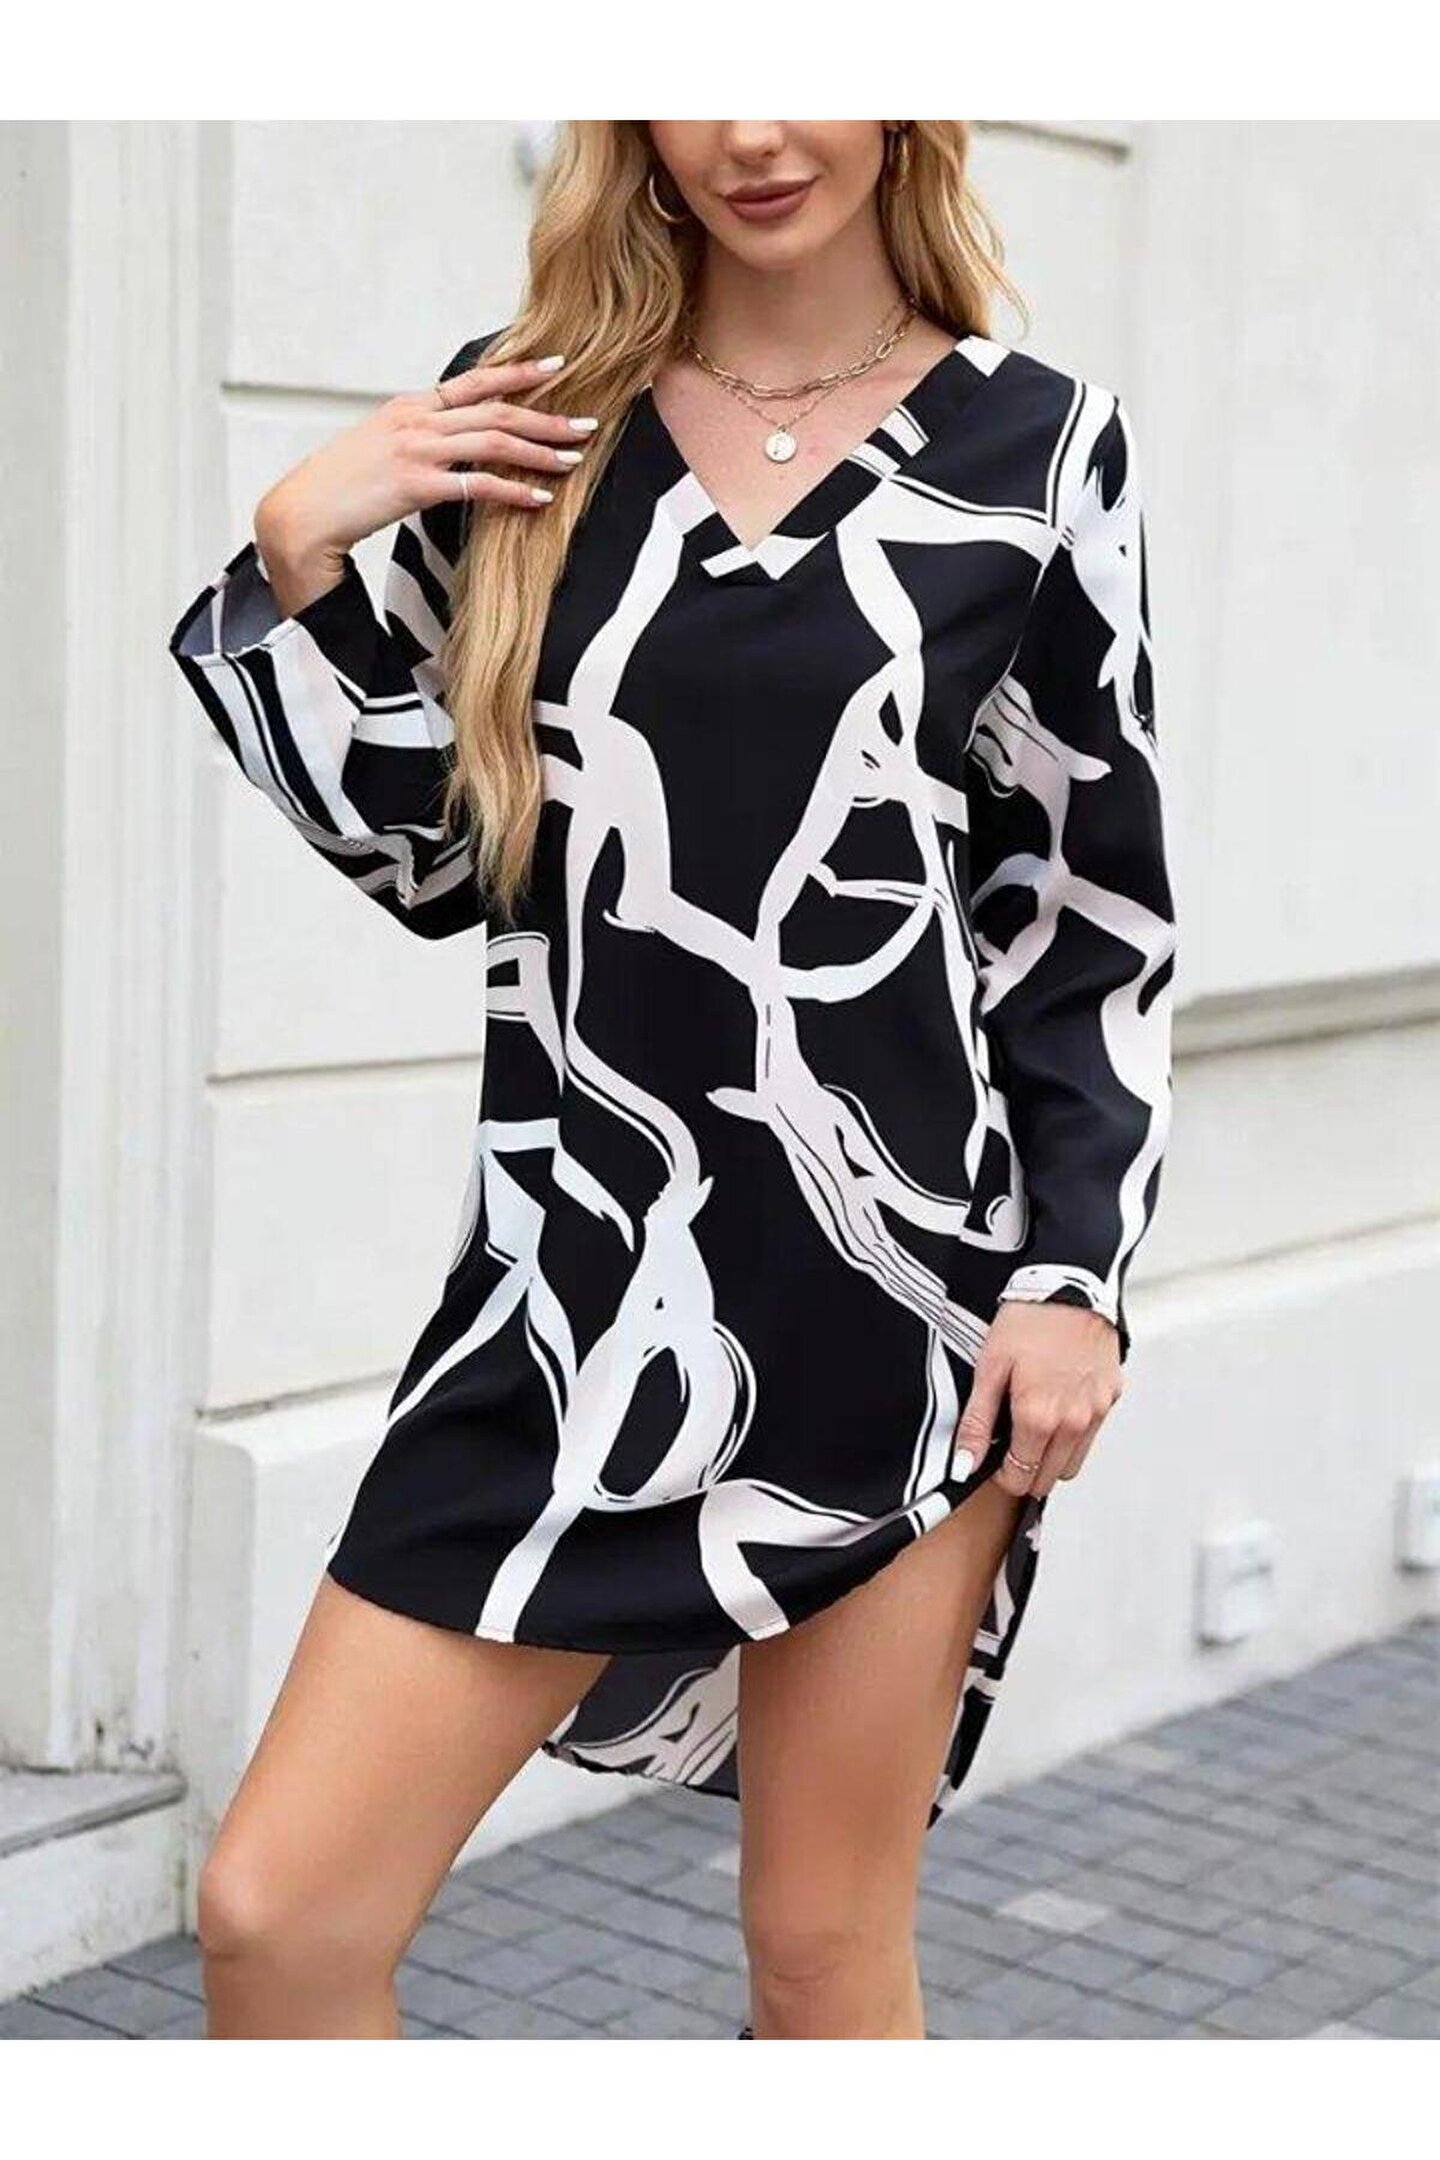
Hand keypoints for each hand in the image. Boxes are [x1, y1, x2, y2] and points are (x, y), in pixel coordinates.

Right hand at [254, 350, 597, 594]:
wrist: (302, 512)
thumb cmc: (340, 486)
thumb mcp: (379, 445)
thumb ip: (417, 436)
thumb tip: (452, 440)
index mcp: (410, 406)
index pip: (475, 381)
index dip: (519, 372)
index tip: (557, 367)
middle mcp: (417, 420)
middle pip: (496, 410)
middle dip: (546, 415)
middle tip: (587, 422)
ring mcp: (416, 450)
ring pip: (494, 441)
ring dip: (540, 450)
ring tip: (574, 458)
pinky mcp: (416, 485)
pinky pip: (478, 484)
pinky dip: (513, 489)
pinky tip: (539, 498)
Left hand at [953, 1301, 1123, 1498]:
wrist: (1070, 1284)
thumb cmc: (1029, 1320)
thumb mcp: (989, 1368)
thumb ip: (977, 1423)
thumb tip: (964, 1464)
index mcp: (1039, 1418)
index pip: (1019, 1478)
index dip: (1001, 1474)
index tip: (994, 1458)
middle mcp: (1073, 1422)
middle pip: (1047, 1479)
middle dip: (1026, 1470)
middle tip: (1011, 1442)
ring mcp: (1096, 1412)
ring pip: (1073, 1464)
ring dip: (1052, 1457)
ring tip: (1035, 1425)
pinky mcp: (1111, 1396)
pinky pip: (1092, 1434)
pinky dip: (1075, 1433)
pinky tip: (1059, 1405)